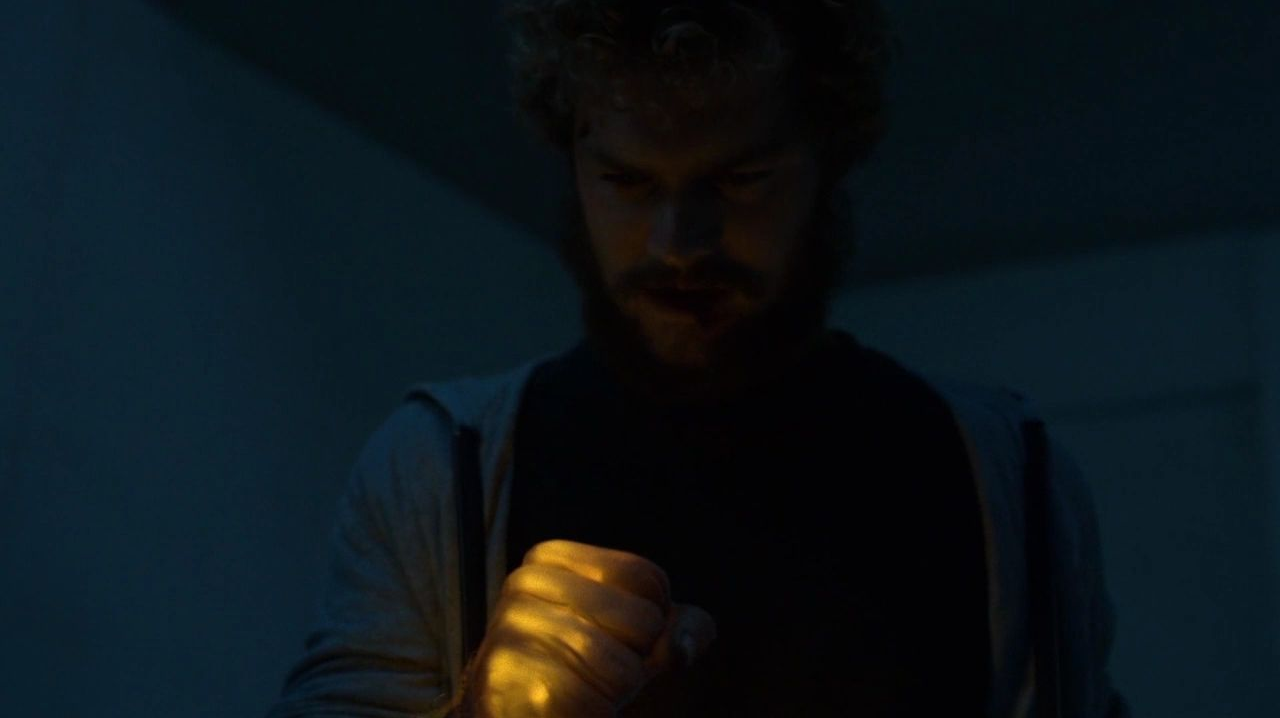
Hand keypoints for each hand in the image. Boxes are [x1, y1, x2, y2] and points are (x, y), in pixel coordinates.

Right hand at [458, 539, 715, 716]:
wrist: (524, 716)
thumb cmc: (586, 674)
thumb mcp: (641, 640)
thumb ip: (682, 628)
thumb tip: (681, 646)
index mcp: (550, 559)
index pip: (646, 578)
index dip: (653, 622)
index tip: (617, 638)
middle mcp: (523, 584)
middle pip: (641, 621)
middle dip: (635, 660)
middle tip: (596, 672)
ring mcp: (510, 631)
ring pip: (621, 667)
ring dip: (615, 693)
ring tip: (583, 692)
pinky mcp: (507, 682)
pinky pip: (592, 703)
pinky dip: (595, 713)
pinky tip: (566, 711)